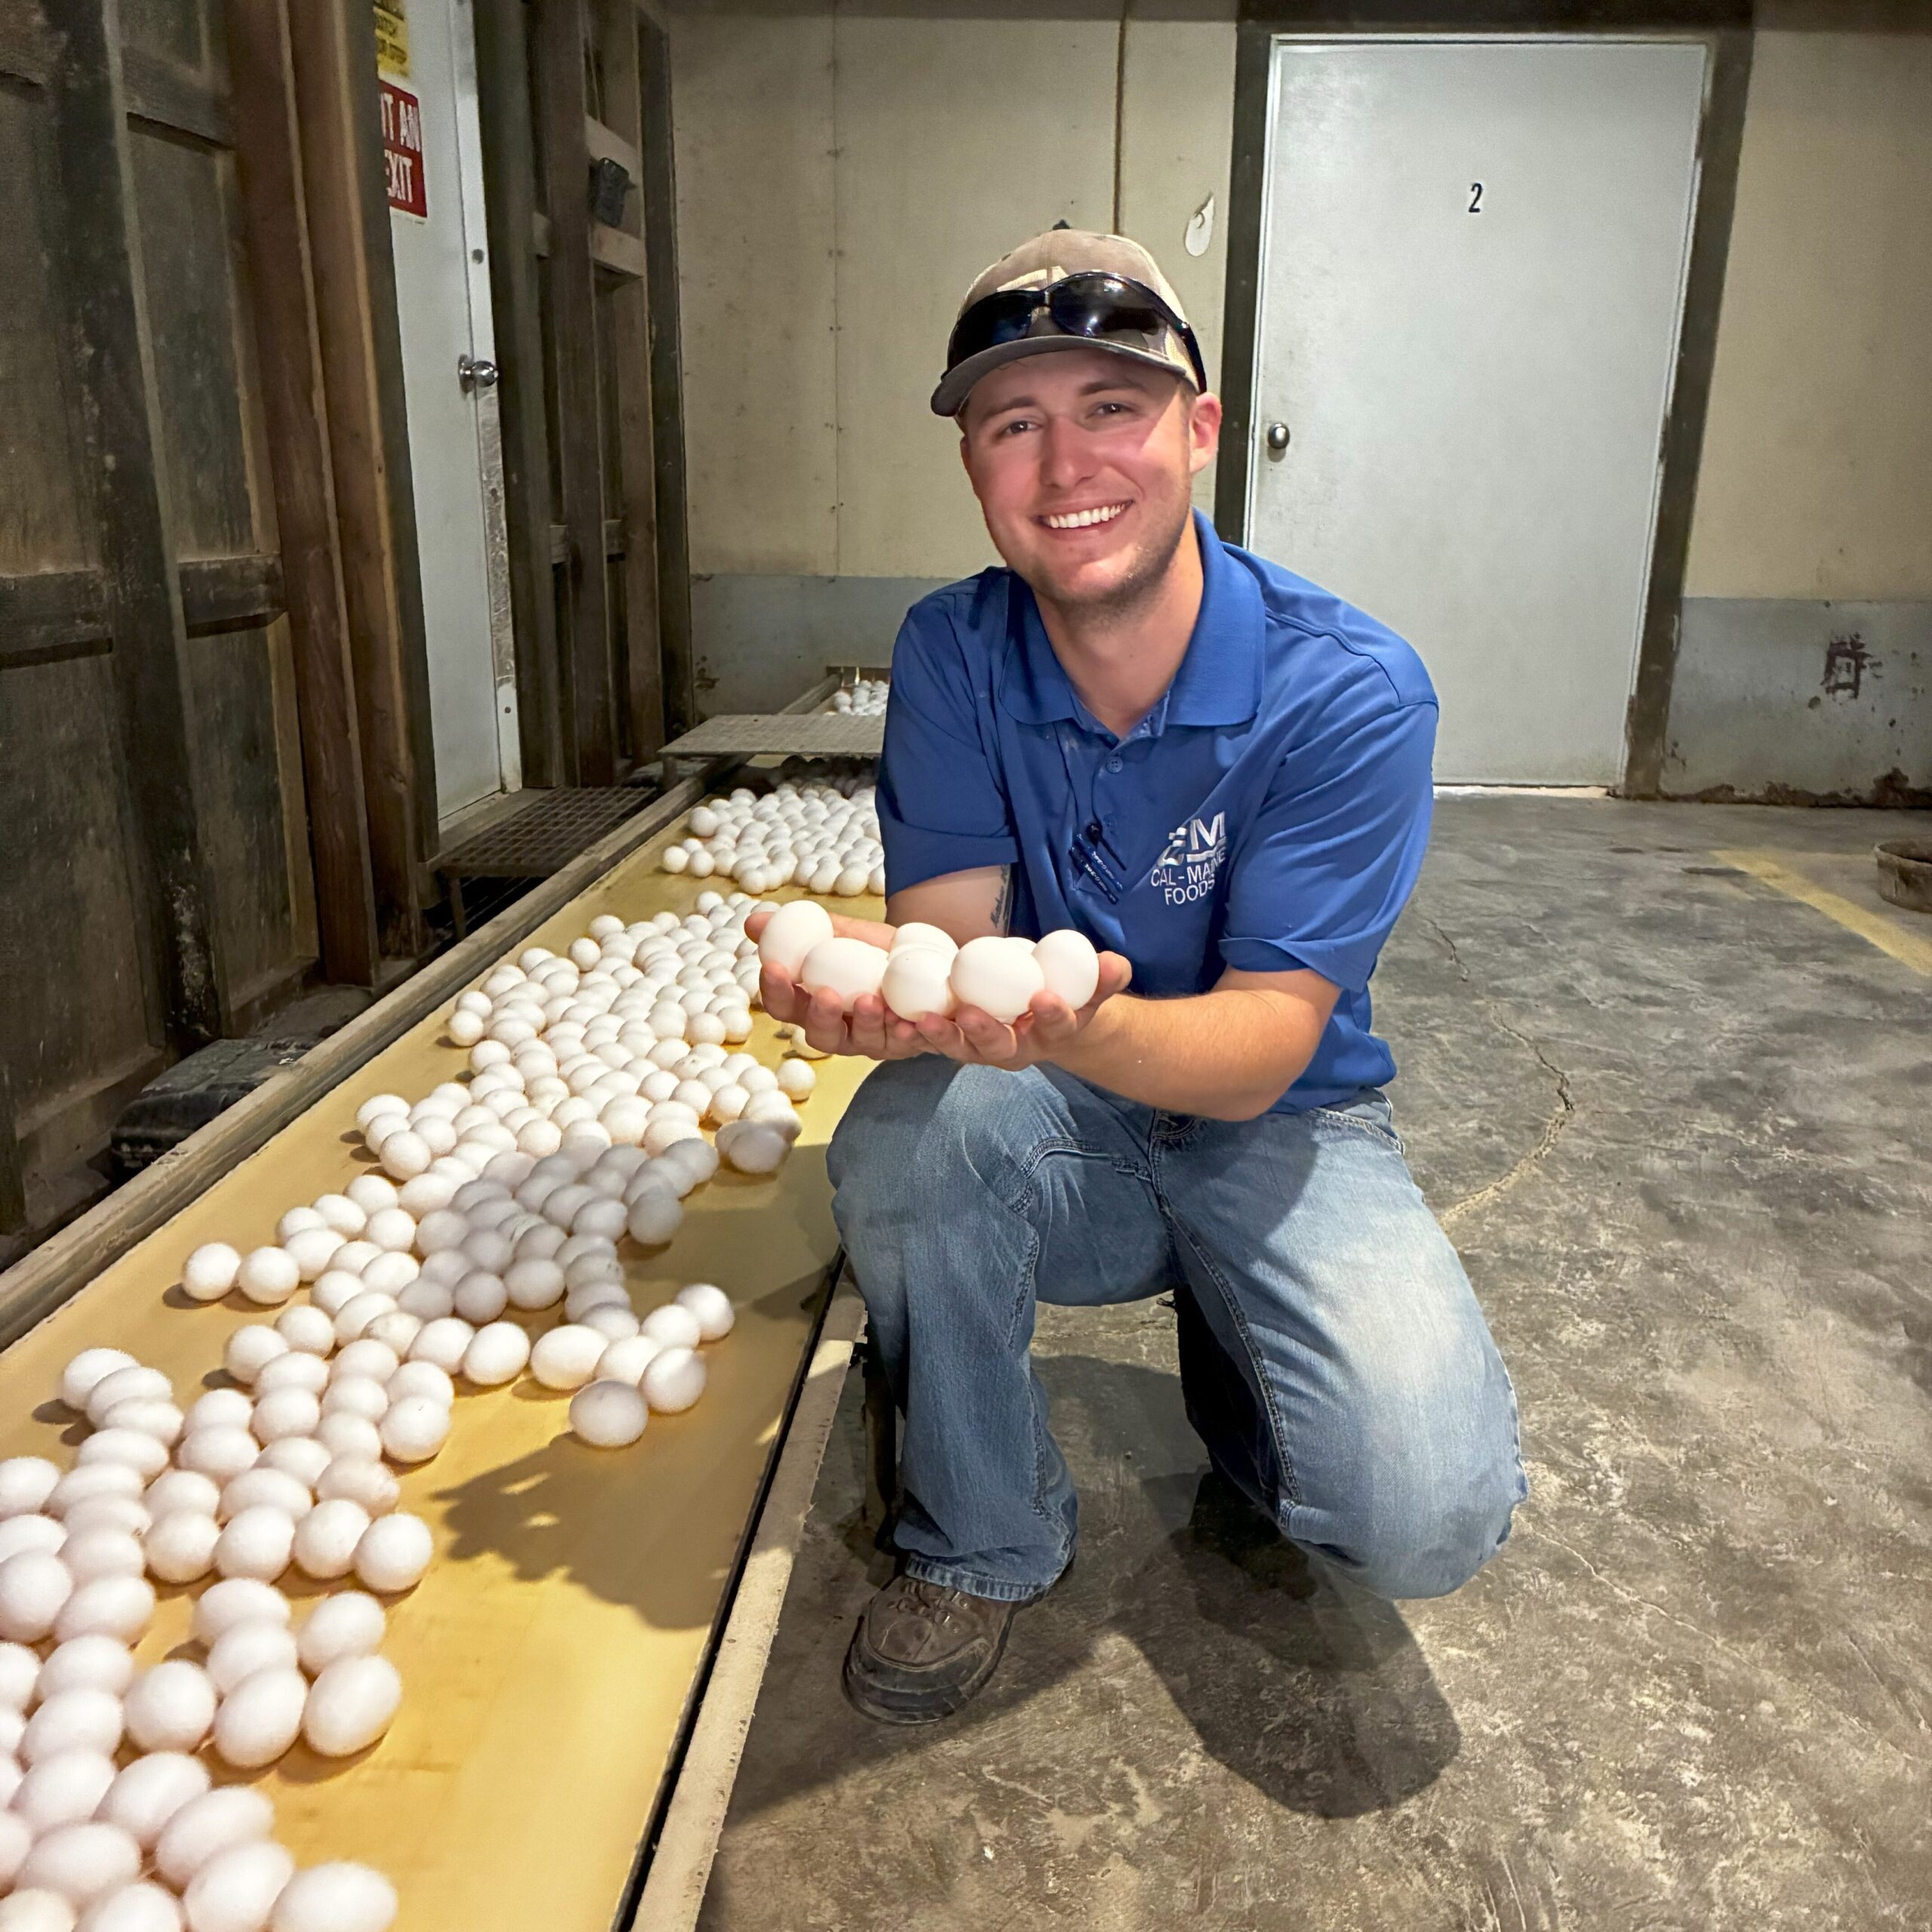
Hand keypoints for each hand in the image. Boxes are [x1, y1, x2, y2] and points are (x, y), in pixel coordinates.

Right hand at [745, 907, 927, 1061]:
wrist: (936, 963)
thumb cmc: (884, 954)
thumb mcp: (849, 934)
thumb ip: (809, 930)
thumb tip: (754, 922)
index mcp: (819, 1005)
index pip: (786, 1008)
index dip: (776, 992)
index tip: (773, 967)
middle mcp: (844, 1030)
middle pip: (821, 1037)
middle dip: (821, 1018)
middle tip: (825, 995)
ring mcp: (878, 1041)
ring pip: (864, 1043)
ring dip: (866, 1024)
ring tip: (870, 1001)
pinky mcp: (912, 1044)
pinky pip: (910, 1044)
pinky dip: (909, 1033)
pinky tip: (910, 1020)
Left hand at [912, 951, 1131, 1071]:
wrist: (1046, 1017)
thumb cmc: (1068, 996)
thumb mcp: (1092, 987)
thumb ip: (1105, 977)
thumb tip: (1117, 964)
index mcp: (1052, 1034)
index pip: (1055, 1028)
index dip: (1053, 1016)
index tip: (1047, 998)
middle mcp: (1015, 1048)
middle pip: (999, 1048)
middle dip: (985, 1033)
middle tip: (971, 1013)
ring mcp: (982, 1047)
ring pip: (961, 1049)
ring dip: (941, 1036)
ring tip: (923, 1020)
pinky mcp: (955, 1038)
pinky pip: (933, 1039)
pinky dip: (915, 1032)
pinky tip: (895, 1019)